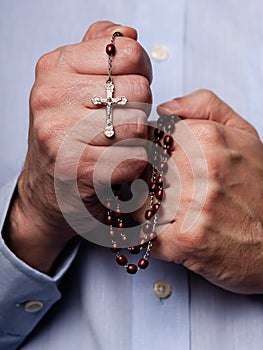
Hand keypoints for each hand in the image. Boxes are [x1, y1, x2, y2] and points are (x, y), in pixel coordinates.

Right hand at [4, 21, 151, 272]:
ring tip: (121, 141)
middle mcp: (52, 99)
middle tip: (125, 119)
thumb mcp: (72, 81)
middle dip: (140, 106)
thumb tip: (128, 33)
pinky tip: (118, 162)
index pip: (127, 52)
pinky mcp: (78, 170)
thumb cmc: (67, 129)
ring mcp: (62, 136)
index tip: (129, 86)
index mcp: (54, 69)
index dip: (140, 70)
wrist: (47, 181)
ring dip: (138, 136)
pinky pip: (133, 158)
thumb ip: (99, 49)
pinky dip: (134, 162)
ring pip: (138, 124)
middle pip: (138, 89)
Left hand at [152, 90, 262, 293]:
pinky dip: (153, 236)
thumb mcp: (243, 133)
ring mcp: (190, 205)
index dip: (153, 156)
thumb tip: (164, 108)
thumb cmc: (257, 190)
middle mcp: (198, 168)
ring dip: (151, 210)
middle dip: (151, 183)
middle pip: (142, 170)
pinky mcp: (183, 240)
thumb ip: (204, 106)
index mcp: (206, 138)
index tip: (165, 167)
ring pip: (138, 201)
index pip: (149, 139)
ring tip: (181, 215)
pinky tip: (176, 234)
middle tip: (177, 195)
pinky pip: (144, 233)